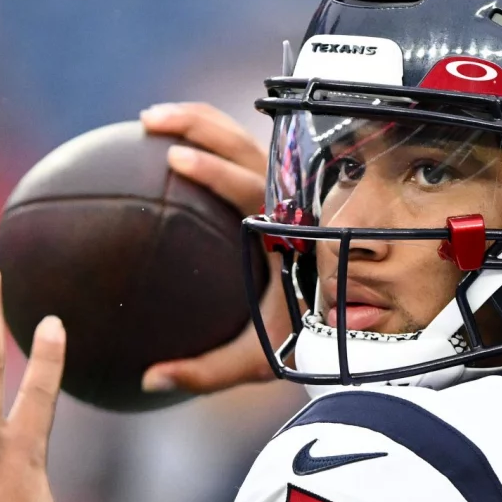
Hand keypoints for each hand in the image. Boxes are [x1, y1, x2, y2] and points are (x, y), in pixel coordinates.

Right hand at [137, 101, 292, 394]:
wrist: (353, 324)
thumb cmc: (304, 340)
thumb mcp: (258, 360)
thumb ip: (206, 372)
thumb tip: (148, 380)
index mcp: (288, 234)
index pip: (249, 189)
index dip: (213, 170)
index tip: (175, 158)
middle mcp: (291, 203)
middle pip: (243, 146)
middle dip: (196, 125)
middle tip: (149, 121)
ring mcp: (288, 190)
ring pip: (243, 139)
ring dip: (198, 123)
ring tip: (150, 121)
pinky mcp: (282, 190)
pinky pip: (244, 155)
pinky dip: (210, 141)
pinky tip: (172, 144)